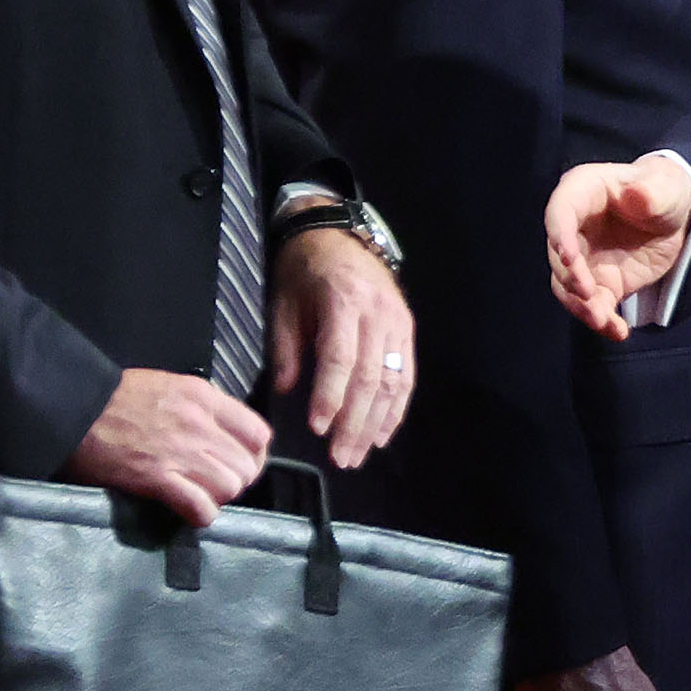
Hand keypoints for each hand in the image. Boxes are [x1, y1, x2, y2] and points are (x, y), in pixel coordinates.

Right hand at [65, 367, 272, 527]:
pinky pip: (199, 506)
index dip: (253, 455)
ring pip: (230, 487)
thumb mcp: (173, 386)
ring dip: (218, 497)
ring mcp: (180, 452)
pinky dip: (200, 514)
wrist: (75, 405)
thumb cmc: (118, 396)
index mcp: (205, 398)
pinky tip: (190, 510)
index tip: (238, 463)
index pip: (258, 434)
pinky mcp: (156, 478)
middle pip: (247, 466)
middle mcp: (199, 424)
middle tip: (216, 483)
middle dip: (236, 479)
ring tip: (201, 495)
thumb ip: (204, 407)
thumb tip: (223, 432)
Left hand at [267, 217, 413, 468]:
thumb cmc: (304, 269)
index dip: (330, 395)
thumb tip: (288, 391)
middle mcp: (377, 313)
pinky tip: (383, 433)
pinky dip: (396, 408)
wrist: (336, 234)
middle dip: (355, 422)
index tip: (318, 427)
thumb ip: (287, 348)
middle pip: (371, 377)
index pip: (341, 357)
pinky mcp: (406, 328)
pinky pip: (407, 375)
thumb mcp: (283, 302)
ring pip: (394, 381)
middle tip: (340, 457)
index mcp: (343, 302)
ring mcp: (397, 321)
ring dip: (376, 423)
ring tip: (359, 453)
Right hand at [545, 157, 690, 340]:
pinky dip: (602, 321)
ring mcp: (582, 259)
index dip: (560, 236)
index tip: (569, 258)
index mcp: (582, 192)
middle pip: (558, 256)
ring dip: (582, 307)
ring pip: (568, 287)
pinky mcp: (599, 284)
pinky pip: (592, 306)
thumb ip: (652, 191)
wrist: (673, 220)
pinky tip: (618, 331)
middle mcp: (572, 227)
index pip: (560, 213)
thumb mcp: (665, 187)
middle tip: (591, 296)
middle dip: (571, 279)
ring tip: (604, 321)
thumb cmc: (663, 191)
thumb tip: (636, 191)